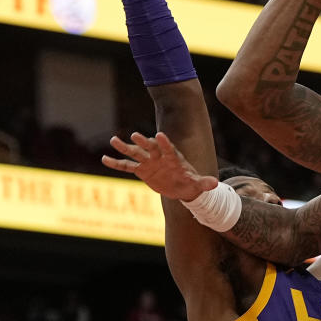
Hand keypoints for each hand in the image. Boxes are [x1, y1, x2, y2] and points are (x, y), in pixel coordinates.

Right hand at [102, 131, 217, 201]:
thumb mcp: (197, 183)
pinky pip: (127, 166)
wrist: (181, 186)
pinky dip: (116, 163)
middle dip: (143, 142)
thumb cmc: (190, 182)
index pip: (169, 148)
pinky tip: (105, 159)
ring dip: (125, 147)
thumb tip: (215, 184)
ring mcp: (148, 162)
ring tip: (113, 140)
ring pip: (135, 153)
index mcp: (173, 157)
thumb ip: (204, 182)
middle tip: (135, 135)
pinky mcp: (141, 170)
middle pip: (150, 147)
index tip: (159, 135)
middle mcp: (159, 157)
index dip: (165, 142)